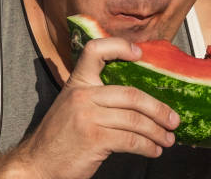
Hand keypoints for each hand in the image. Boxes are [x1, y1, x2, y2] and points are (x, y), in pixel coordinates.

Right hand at [16, 37, 179, 178]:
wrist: (36, 163)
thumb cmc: (60, 135)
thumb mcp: (72, 105)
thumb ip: (96, 95)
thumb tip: (138, 98)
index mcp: (77, 82)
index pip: (95, 50)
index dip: (119, 47)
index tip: (140, 54)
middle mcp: (82, 95)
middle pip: (132, 95)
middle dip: (158, 109)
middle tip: (174, 120)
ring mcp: (87, 116)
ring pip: (135, 120)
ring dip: (157, 132)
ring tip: (168, 139)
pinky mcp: (94, 138)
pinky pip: (131, 140)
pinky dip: (147, 146)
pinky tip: (154, 150)